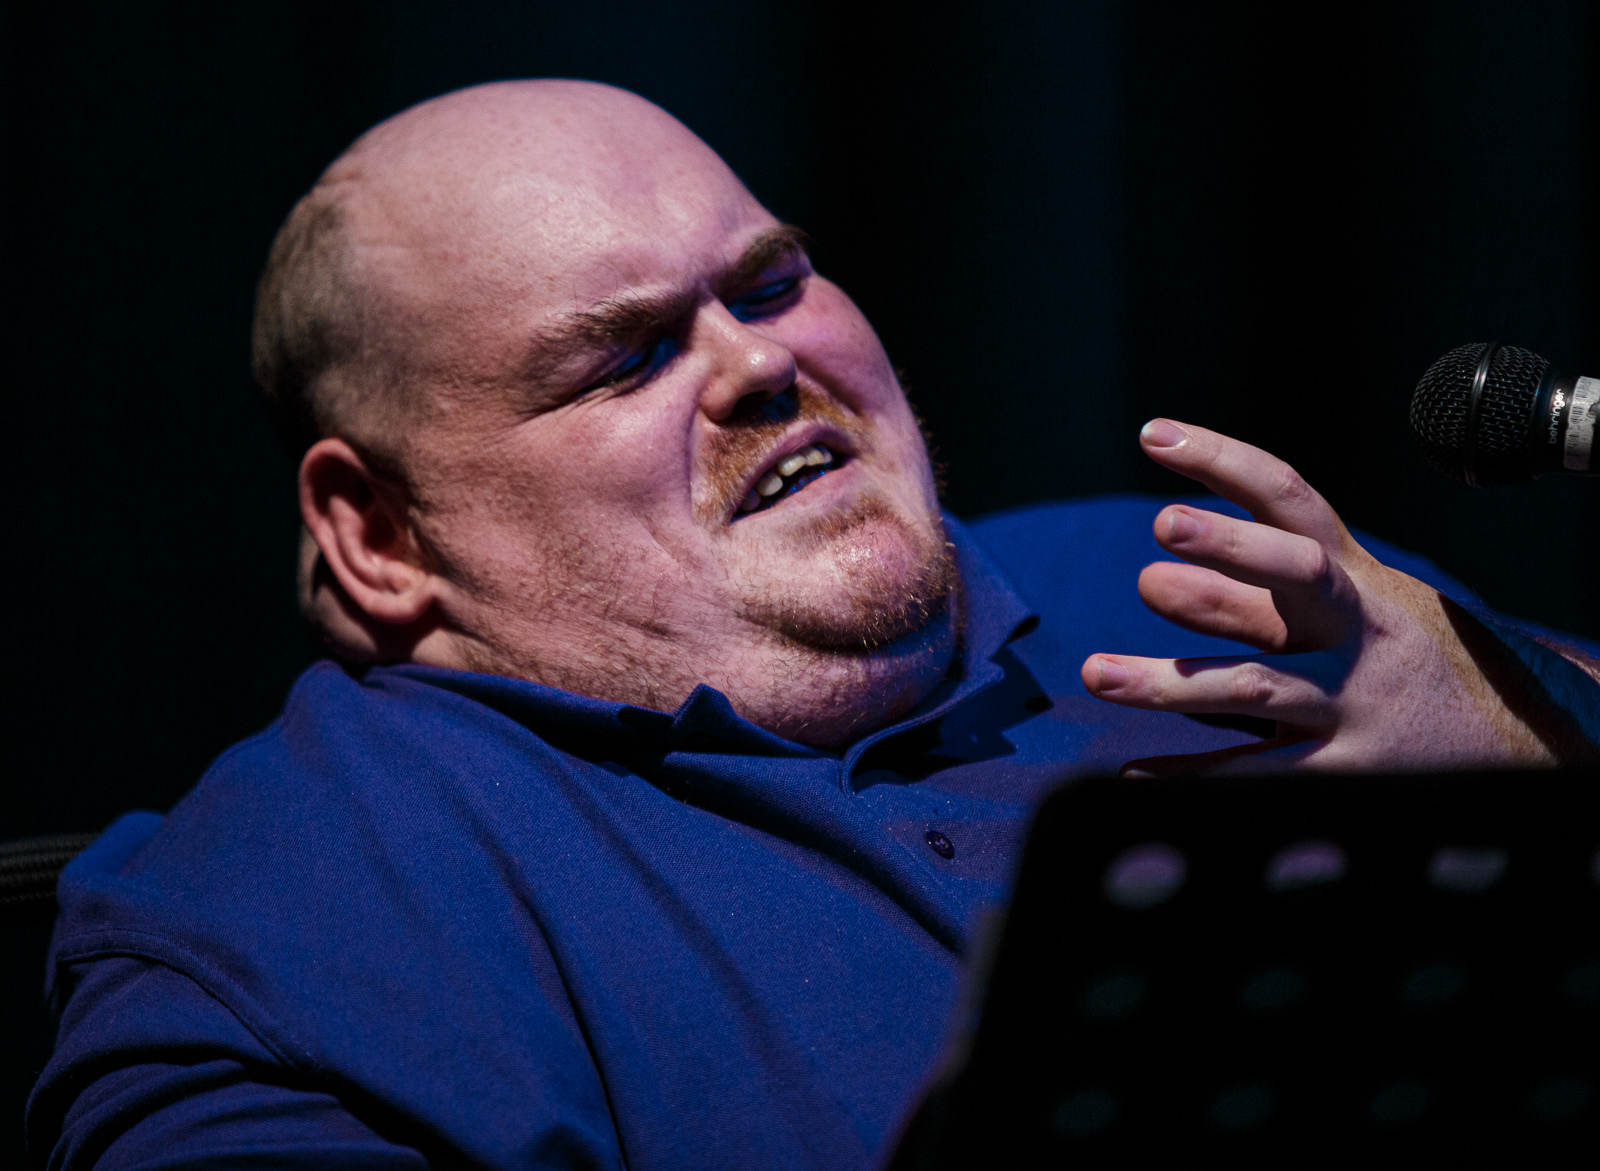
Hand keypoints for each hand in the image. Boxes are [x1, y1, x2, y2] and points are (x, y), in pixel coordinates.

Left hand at [1080, 419, 1564, 774]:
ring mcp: (1352, 699)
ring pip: (1256, 685)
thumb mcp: (1337, 613)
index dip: (1223, 460)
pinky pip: (1259, 773)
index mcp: (1352, 577)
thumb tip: (1156, 572)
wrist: (1512, 738)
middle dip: (1232, 546)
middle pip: (1297, 575)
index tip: (1153, 433)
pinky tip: (1135, 776)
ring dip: (1171, 681)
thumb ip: (1248, 596)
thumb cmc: (1391, 658)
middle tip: (1162, 527)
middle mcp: (1355, 628)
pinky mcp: (1346, 767)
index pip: (1287, 499)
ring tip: (1095, 672)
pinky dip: (1193, 775)